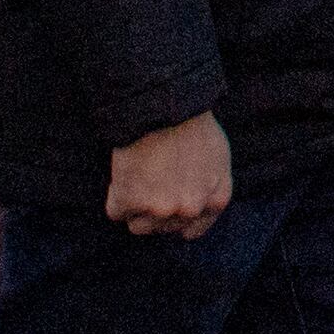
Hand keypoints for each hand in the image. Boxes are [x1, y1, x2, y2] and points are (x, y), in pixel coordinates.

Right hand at [104, 111, 230, 239]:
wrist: (164, 103)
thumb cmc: (192, 122)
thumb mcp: (218, 156)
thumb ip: (211, 187)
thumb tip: (196, 205)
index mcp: (216, 200)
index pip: (191, 230)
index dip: (176, 218)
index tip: (166, 205)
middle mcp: (190, 210)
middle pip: (163, 228)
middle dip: (154, 208)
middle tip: (151, 178)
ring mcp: (159, 209)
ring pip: (139, 225)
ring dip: (135, 206)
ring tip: (138, 174)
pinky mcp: (131, 201)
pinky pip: (115, 210)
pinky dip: (116, 195)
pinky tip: (125, 171)